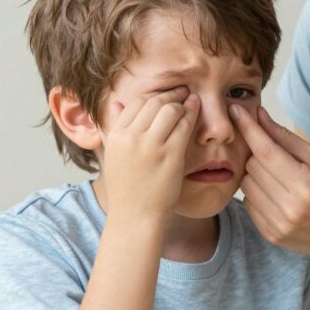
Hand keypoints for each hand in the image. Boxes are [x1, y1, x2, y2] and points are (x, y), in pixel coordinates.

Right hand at [101, 87, 199, 218]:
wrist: (135, 217)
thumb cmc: (127, 189)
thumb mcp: (113, 155)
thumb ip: (113, 128)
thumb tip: (116, 103)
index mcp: (115, 135)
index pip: (135, 103)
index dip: (153, 96)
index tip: (165, 95)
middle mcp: (130, 137)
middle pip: (153, 102)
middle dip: (170, 94)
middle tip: (182, 91)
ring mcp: (151, 146)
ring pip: (170, 109)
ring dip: (182, 103)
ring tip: (190, 102)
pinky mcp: (170, 155)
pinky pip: (184, 125)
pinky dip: (192, 113)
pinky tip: (196, 110)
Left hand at [231, 106, 309, 260]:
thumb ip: (286, 138)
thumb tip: (258, 116)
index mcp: (306, 185)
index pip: (266, 151)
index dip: (249, 128)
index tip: (236, 110)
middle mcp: (289, 207)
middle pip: (252, 166)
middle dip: (258, 154)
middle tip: (276, 155)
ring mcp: (278, 224)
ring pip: (246, 184)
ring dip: (256, 175)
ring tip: (279, 178)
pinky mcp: (270, 235)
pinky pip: (248, 203)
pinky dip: (258, 194)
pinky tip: (277, 196)